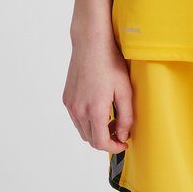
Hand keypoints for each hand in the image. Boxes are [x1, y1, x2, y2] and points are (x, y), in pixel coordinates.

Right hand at [62, 34, 133, 153]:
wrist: (90, 43)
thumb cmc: (110, 62)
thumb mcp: (125, 90)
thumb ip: (126, 117)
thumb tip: (123, 136)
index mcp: (94, 109)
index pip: (100, 143)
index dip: (113, 148)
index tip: (123, 144)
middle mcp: (78, 110)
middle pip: (90, 139)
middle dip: (106, 140)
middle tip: (120, 130)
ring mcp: (70, 104)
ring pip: (82, 130)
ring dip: (96, 131)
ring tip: (110, 118)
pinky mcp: (66, 98)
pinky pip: (76, 118)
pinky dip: (87, 121)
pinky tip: (98, 108)